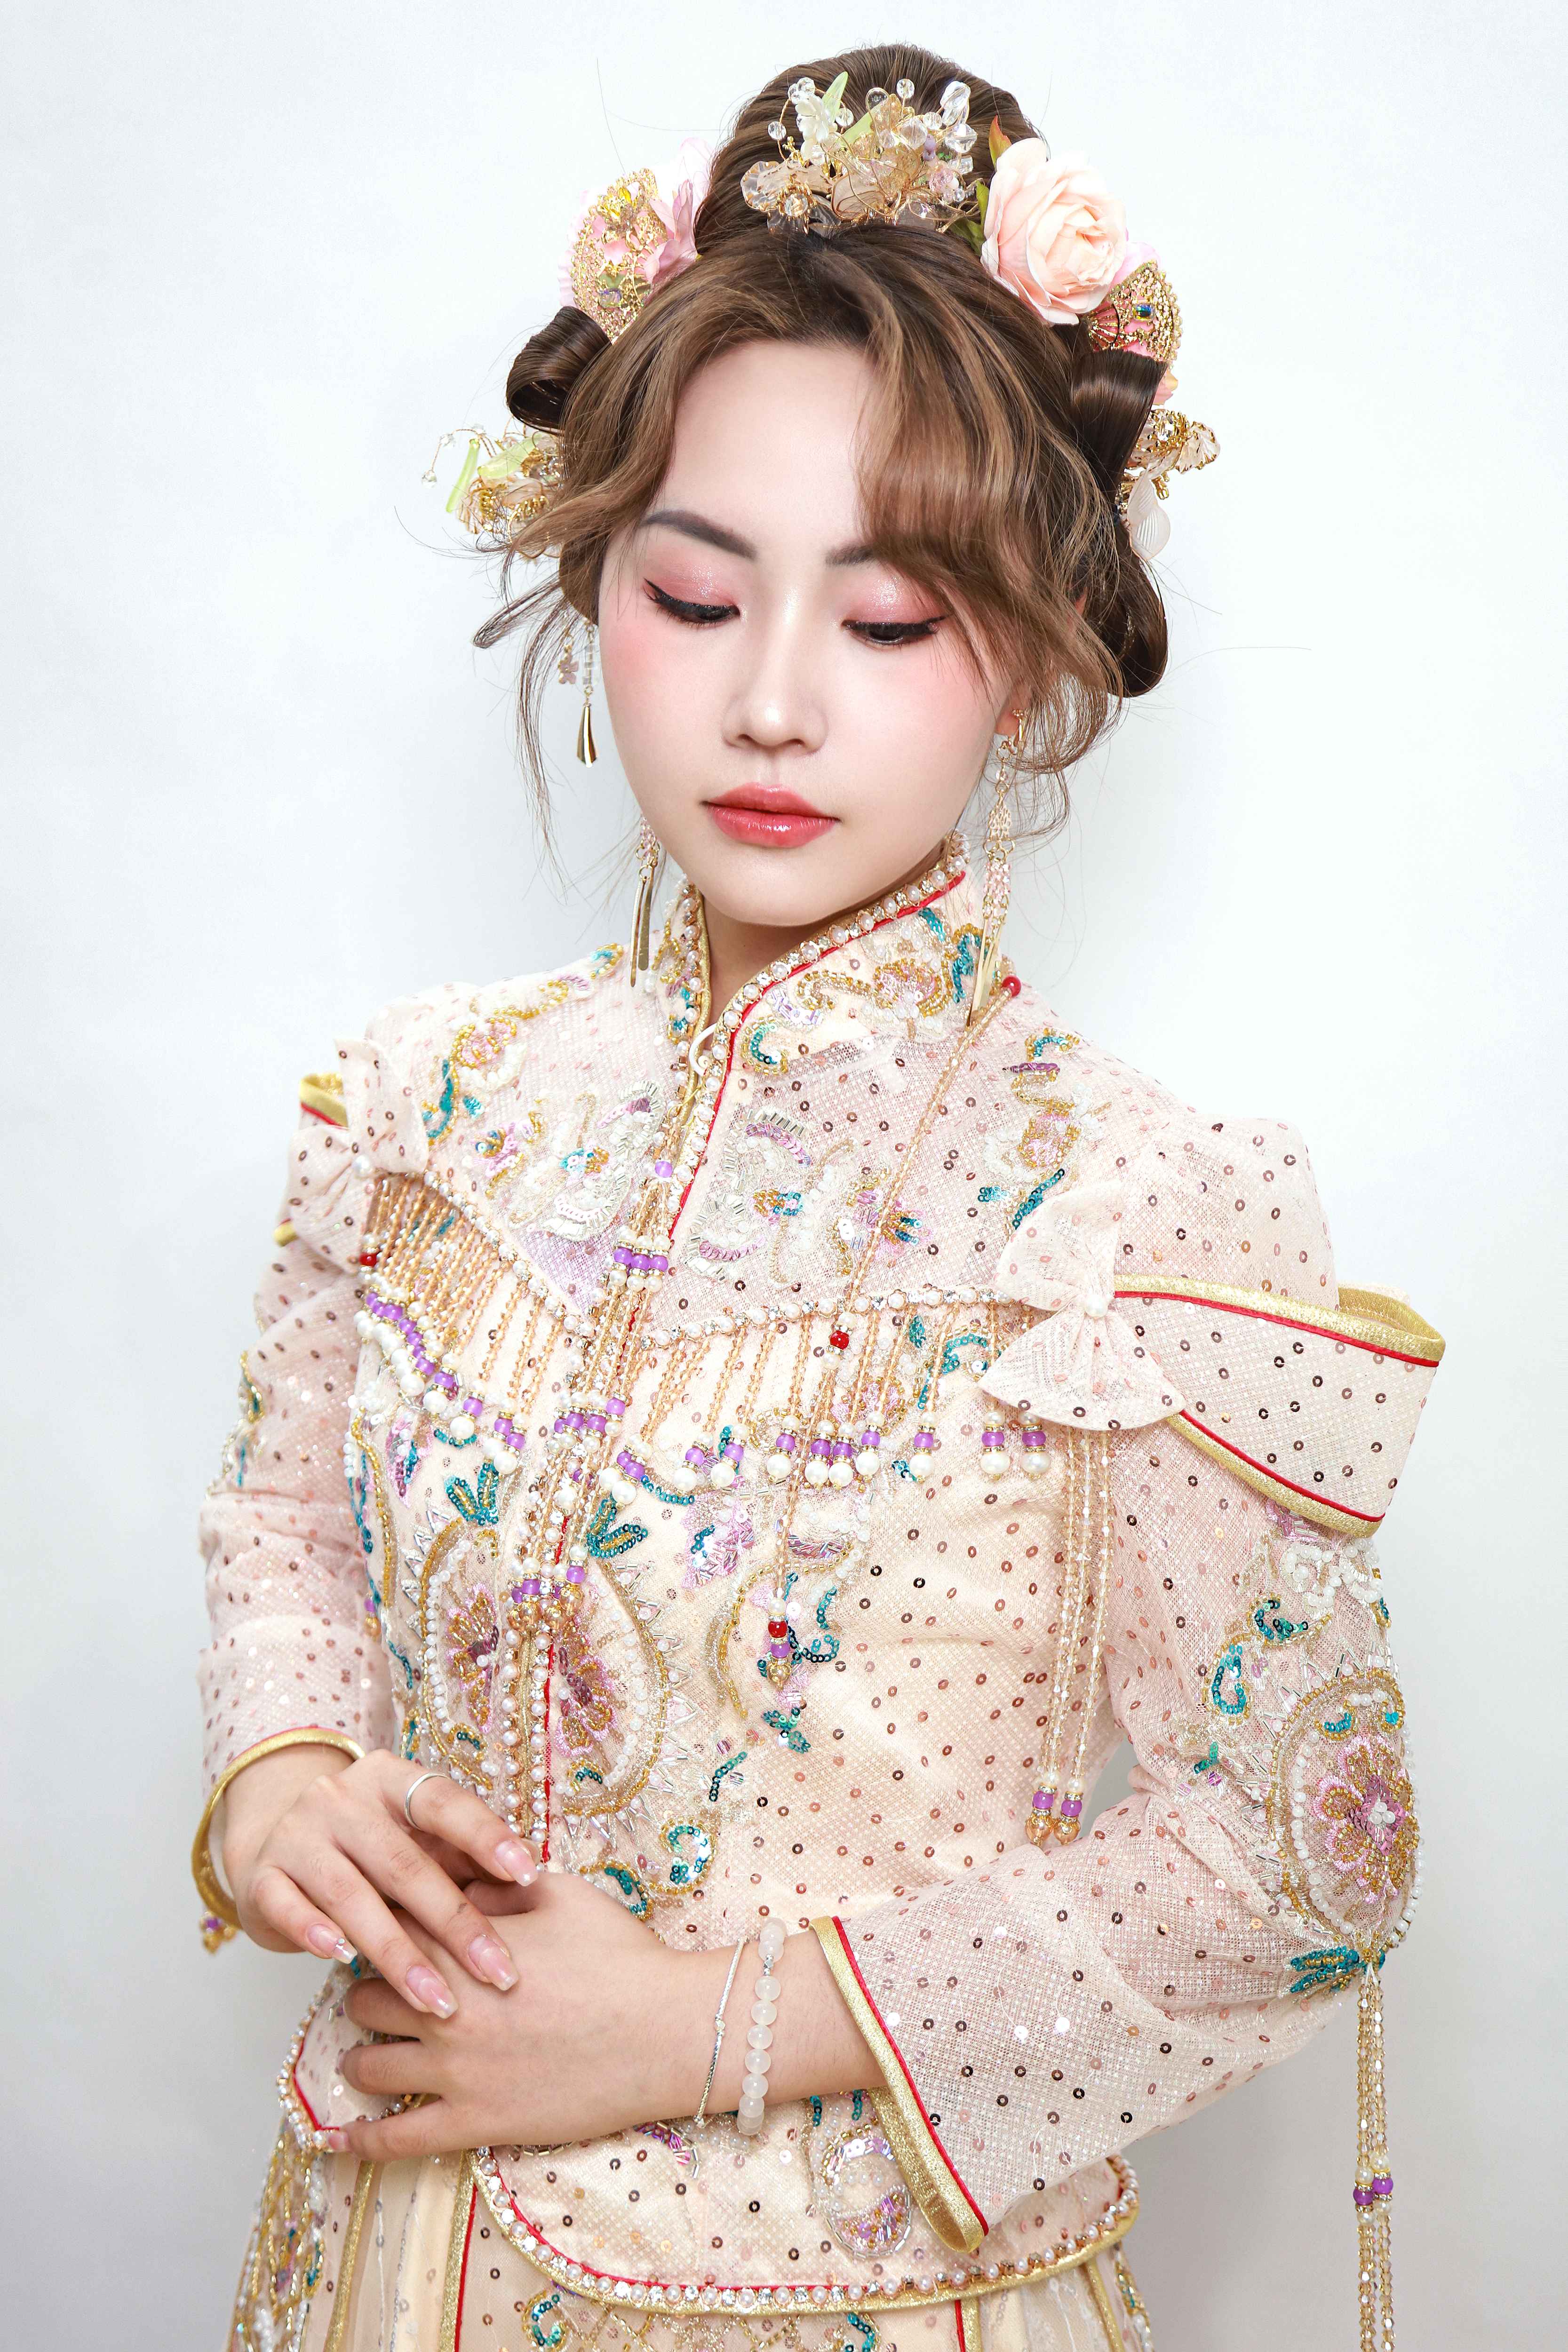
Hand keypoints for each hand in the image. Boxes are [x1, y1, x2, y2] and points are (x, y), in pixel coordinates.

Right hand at [222, 1747, 537, 2014]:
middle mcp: (340, 1798)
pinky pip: (290, 1907)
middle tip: (499, 1971)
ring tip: (439, 2000)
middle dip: (456, 1923)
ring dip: (399, 1953)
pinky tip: (344, 1962)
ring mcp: (296, 1836)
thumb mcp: (412, 1837)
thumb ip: (458, 1854)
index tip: (528, 1875)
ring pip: (352, 1896)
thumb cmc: (368, 1847)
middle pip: (404, 1863)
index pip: (443, 1802)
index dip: (486, 1836)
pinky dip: (316, 1933)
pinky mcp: (261, 1877)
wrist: (276, 1840)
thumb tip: (533, 1881)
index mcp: (389, 1779)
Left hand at [333, 1870, 688, 2158]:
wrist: (664, 2029)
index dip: (380, 1928)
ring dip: (358, 2055)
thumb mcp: (560, 1894)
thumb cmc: (621, 1956)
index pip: (388, 1929)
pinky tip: (337, 2137)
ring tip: (363, 2054)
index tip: (382, 1933)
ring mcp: (454, 2071)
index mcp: (462, 1946)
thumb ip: (499, 1887)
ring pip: (367, 2063)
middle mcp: (444, 2007)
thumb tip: (460, 1887)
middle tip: (376, 1993)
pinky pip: (396, 2138)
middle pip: (362, 1997)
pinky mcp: (473, 2122)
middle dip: (365, 1990)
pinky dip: (359, 2138)